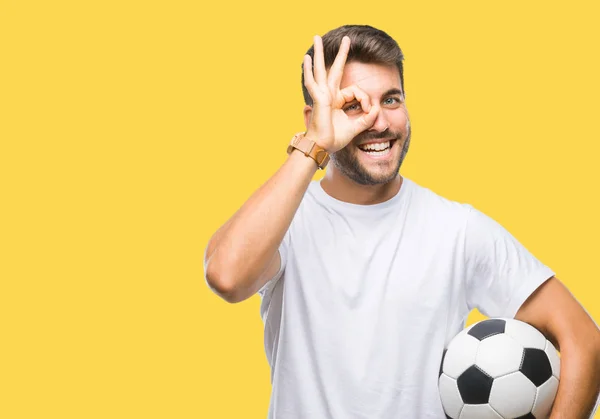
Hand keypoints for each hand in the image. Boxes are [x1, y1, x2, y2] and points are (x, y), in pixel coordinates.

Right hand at [303, 35, 379, 152]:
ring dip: (319, 53)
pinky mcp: (319, 99)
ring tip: (316, 37)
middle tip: (346, 39)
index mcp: (337, 100)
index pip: (356, 91)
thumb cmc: (335, 138)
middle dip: (341, 53)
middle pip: (335, 69)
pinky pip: (313, 82)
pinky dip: (309, 70)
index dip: (365, 99)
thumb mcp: (357, 126)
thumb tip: (377, 109)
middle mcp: (329, 95)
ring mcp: (322, 95)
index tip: (369, 111)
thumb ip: (368, 118)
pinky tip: (306, 58)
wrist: (323, 147)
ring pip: (321, 70)